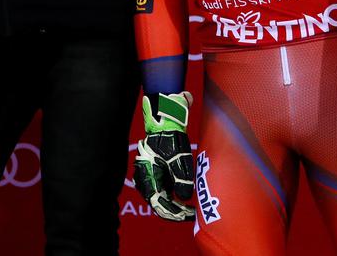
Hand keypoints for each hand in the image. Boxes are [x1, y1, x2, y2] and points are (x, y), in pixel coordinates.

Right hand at [134, 91, 195, 221]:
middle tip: (192, 213)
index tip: (189, 215)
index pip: (158, 204)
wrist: (166, 121)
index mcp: (147, 175)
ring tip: (191, 207)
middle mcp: (145, 178)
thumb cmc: (170, 138)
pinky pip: (162, 190)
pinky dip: (173, 196)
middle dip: (175, 211)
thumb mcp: (178, 159)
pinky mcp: (155, 172)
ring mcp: (149, 175)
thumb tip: (184, 198)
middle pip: (158, 203)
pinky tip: (185, 197)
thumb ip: (181, 180)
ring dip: (174, 205)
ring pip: (160, 197)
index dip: (173, 213)